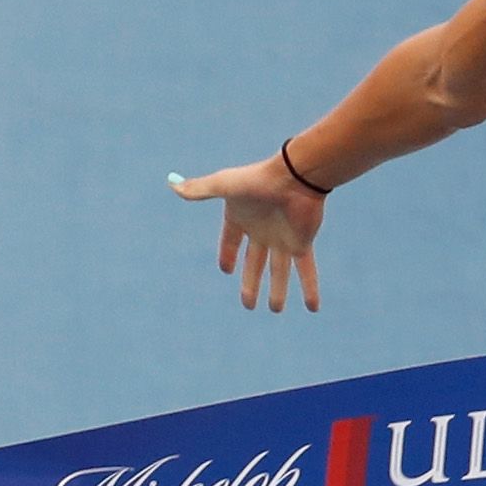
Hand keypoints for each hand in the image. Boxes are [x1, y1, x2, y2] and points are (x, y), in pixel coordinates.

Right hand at [169, 156, 322, 311]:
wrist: (295, 176)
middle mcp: (262, 230)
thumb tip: (172, 184)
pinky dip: (309, 288)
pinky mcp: (302, 244)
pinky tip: (312, 308)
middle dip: (251, 283)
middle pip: (255, 262)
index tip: (226, 270)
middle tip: (248, 304)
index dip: (228, 254)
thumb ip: (200, 189)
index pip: (232, 240)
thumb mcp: (223, 185)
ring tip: (275, 309)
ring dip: (277, 291)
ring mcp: (283, 239)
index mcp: (242, 217)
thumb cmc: (258, 179)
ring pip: (278, 271)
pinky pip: (305, 270)